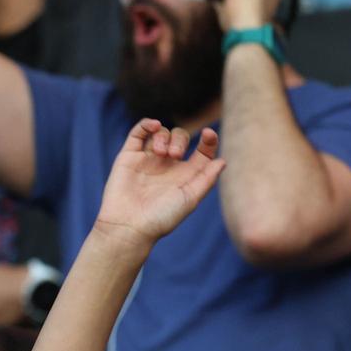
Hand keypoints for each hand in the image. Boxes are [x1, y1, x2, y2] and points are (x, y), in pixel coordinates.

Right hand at [92, 120, 224, 247]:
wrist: (129, 226)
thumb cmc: (161, 217)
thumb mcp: (190, 199)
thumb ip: (206, 179)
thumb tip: (222, 160)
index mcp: (184, 175)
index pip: (201, 150)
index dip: (208, 140)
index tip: (208, 135)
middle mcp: (166, 165)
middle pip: (180, 137)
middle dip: (180, 140)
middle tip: (174, 156)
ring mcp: (147, 160)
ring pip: (161, 133)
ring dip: (164, 136)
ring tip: (160, 152)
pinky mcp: (128, 157)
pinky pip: (138, 132)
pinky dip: (146, 124)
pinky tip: (153, 125)